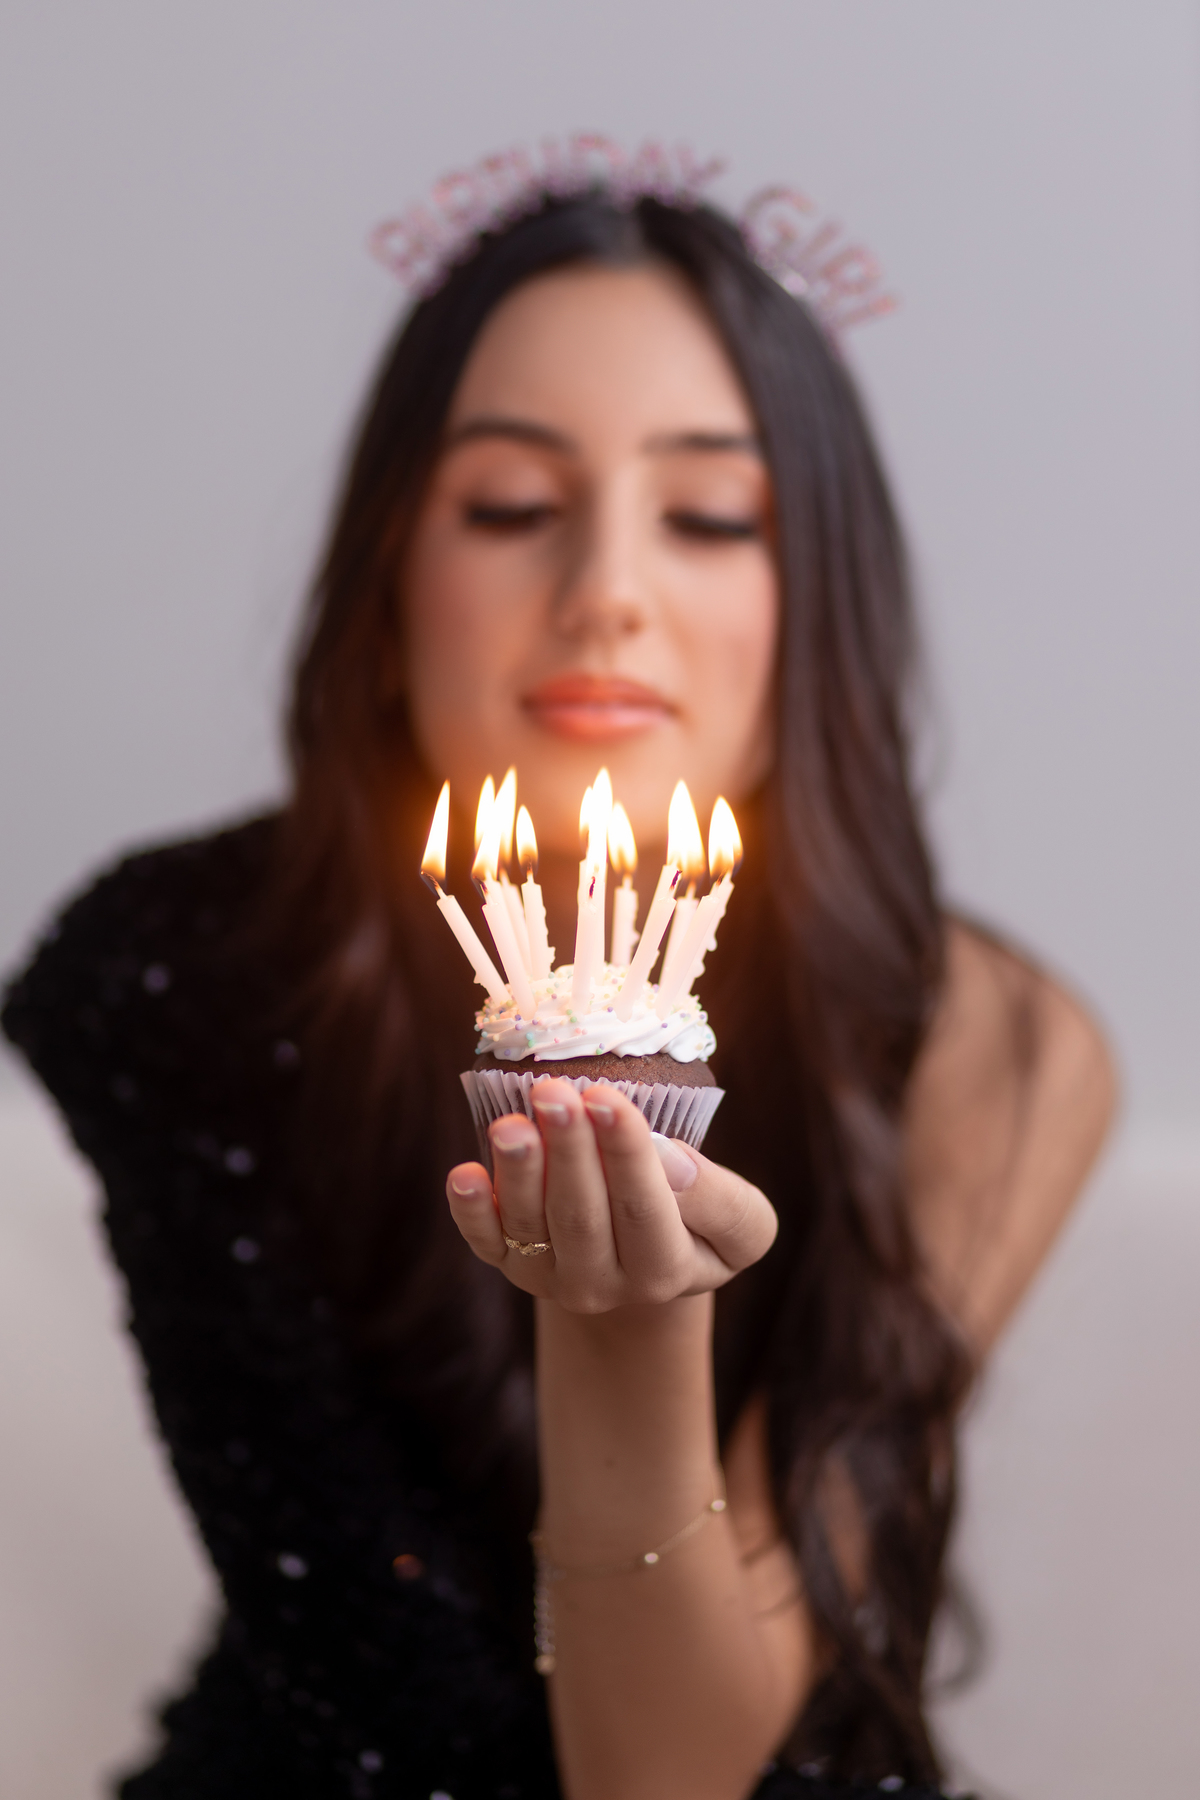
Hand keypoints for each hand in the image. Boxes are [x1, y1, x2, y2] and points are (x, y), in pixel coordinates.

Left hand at [445, 1079, 776, 1310]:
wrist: (645, 1262)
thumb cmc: (699, 1222)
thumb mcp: (740, 1221)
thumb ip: (721, 1201)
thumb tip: (673, 1163)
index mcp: (666, 1270)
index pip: (645, 1209)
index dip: (625, 1153)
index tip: (606, 1098)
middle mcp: (604, 1284)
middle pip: (581, 1216)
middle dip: (567, 1151)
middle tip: (552, 1092)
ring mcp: (551, 1277)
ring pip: (529, 1226)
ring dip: (517, 1172)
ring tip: (510, 1123)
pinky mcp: (511, 1264)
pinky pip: (486, 1242)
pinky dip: (470, 1212)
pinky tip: (462, 1174)